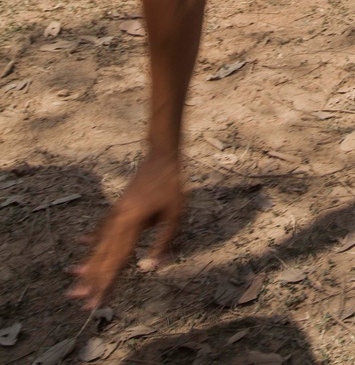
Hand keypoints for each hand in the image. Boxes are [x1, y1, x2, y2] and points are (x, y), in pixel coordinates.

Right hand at [68, 152, 183, 308]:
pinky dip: (91, 239)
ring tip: (73, 280)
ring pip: (98, 244)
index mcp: (133, 223)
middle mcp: (119, 219)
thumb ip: (165, 242)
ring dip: (86, 264)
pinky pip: (101, 227)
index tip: (96, 301)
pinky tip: (80, 245)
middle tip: (76, 300)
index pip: (118, 260)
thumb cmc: (172, 185)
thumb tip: (154, 267)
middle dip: (90, 280)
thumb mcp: (177, 214)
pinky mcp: (117, 207)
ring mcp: (115, 212)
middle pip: (102, 255)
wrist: (161, 157)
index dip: (106, 283)